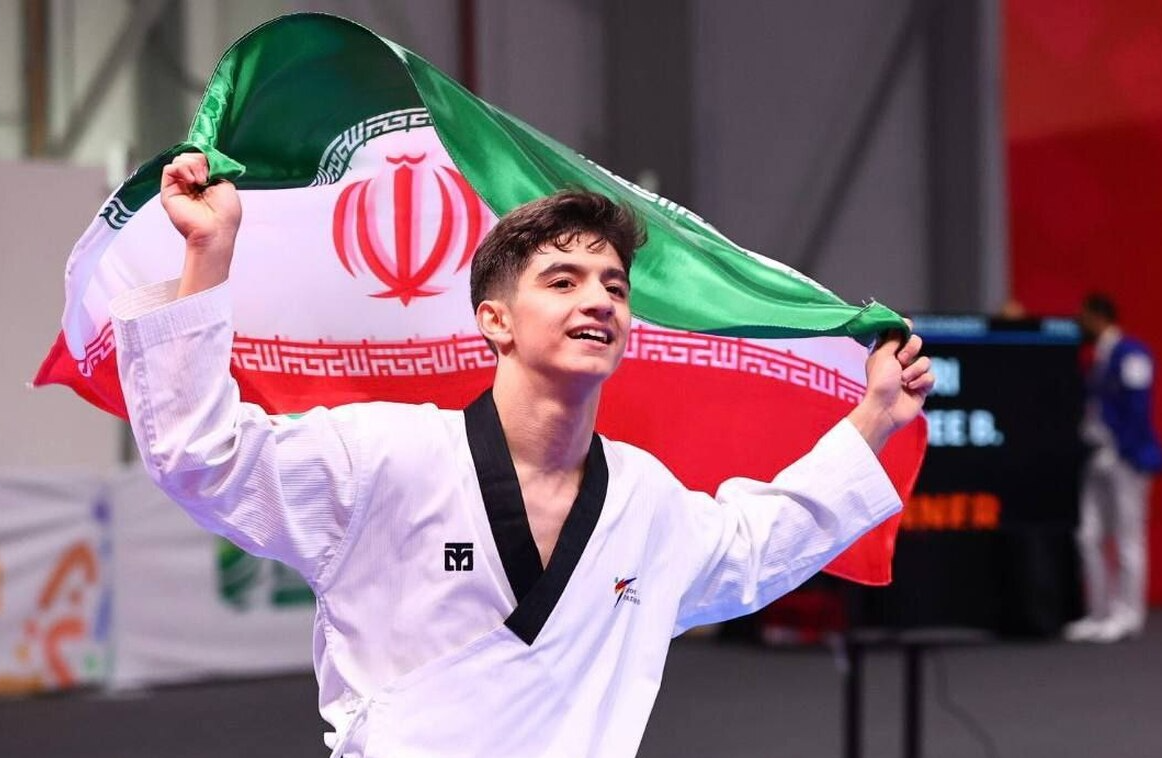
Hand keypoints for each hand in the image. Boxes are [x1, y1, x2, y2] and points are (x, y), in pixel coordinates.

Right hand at [161, 152, 241, 296]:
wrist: (215, 230)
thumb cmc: (225, 214)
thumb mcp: (227, 185)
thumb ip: (216, 169)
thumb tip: (207, 158)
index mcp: (207, 182)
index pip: (201, 159)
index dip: (206, 157)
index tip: (213, 164)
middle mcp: (192, 183)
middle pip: (189, 157)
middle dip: (200, 160)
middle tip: (207, 176)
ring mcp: (180, 186)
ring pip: (179, 160)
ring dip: (193, 165)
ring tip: (201, 180)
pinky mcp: (169, 190)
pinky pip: (170, 168)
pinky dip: (182, 168)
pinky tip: (192, 180)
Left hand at [847, 326, 934, 451]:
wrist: (885, 409)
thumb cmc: (880, 383)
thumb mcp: (883, 356)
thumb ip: (893, 338)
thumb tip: (901, 323)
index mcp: (886, 353)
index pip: (899, 335)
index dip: (904, 330)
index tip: (907, 325)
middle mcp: (899, 362)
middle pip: (916, 343)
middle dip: (912, 349)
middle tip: (901, 359)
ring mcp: (911, 375)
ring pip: (926, 360)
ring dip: (915, 369)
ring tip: (904, 380)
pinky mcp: (921, 387)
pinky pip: (931, 376)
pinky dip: (921, 381)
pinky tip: (911, 388)